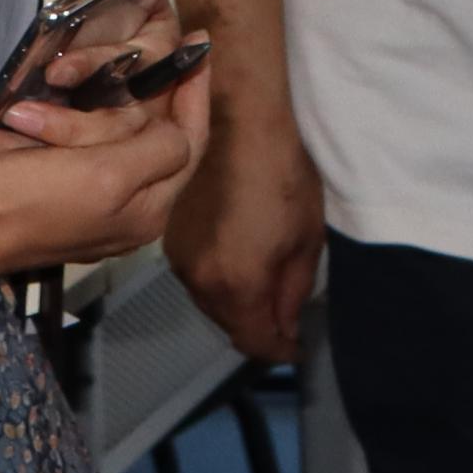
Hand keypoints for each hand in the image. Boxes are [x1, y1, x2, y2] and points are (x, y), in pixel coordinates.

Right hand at [0, 73, 207, 283]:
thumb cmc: (30, 204)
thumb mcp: (108, 174)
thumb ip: (158, 151)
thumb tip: (176, 134)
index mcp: (148, 209)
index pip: (188, 142)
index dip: (195, 95)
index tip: (197, 51)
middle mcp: (124, 211)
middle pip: (133, 138)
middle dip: (95, 113)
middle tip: (67, 96)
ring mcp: (83, 205)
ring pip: (84, 140)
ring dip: (47, 126)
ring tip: (13, 119)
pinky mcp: (44, 198)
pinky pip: (43, 154)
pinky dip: (18, 142)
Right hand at [165, 71, 326, 363]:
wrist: (239, 122)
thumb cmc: (284, 174)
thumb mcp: (305, 239)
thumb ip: (292, 292)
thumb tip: (286, 326)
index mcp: (236, 284)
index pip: (254, 342)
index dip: (278, 350)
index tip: (296, 347)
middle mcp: (198, 280)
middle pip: (228, 325)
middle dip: (258, 326)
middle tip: (285, 317)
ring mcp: (177, 258)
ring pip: (209, 301)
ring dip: (236, 302)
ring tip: (265, 284)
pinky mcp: (167, 238)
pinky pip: (196, 275)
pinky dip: (218, 277)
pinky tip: (238, 257)